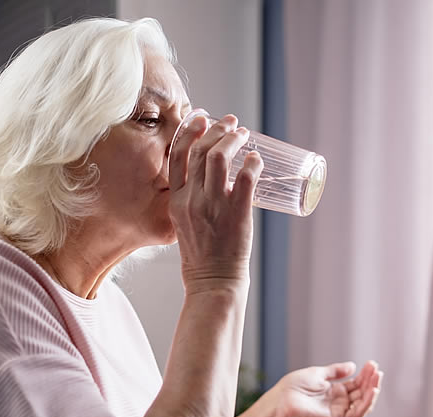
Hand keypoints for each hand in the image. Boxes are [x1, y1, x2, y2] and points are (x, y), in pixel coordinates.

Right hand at [168, 113, 261, 293]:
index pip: (177, 156)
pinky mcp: (236, 213)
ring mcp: (213, 206)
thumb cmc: (201, 256)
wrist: (212, 281)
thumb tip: (212, 180)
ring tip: (244, 135)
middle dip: (217, 130)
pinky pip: (244, 178)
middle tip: (231, 123)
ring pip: (219, 158)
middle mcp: (192, 200)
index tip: (201, 118)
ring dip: (233, 140)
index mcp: (176, 201)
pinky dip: (252, 163)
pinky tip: (256, 158)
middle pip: (200, 151)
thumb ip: (191, 201)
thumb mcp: (184, 224)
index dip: (189, 132)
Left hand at [273, 361, 382, 416]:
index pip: (356, 383)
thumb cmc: (294, 386)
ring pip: (362, 403)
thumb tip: (353, 366)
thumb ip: (336, 371)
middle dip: (371, 381)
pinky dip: (367, 403)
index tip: (373, 364)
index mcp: (333, 391)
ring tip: (378, 378)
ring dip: (372, 391)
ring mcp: (337, 410)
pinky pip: (356, 413)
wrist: (281, 400)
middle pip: (361, 393)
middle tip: (377, 369)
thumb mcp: (319, 373)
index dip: (365, 374)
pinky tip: (372, 391)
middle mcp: (338, 401)